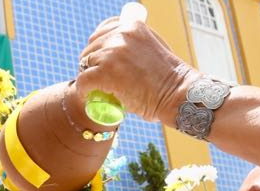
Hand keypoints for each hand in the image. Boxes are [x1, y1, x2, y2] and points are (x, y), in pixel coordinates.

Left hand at [75, 17, 197, 123]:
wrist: (176, 93)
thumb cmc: (168, 78)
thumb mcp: (153, 46)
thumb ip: (136, 43)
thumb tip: (119, 49)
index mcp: (132, 25)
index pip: (104, 29)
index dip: (99, 45)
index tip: (100, 59)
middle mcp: (121, 34)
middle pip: (92, 47)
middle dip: (92, 62)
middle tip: (98, 79)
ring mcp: (112, 52)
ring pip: (86, 63)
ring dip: (88, 76)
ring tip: (95, 89)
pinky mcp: (105, 72)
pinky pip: (83, 79)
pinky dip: (83, 89)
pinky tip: (87, 95)